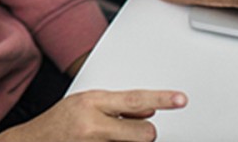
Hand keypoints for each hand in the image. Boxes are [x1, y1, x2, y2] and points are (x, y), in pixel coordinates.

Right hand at [0, 89, 185, 141]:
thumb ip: (116, 106)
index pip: (135, 100)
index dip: (161, 99)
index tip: (180, 99)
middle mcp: (94, 125)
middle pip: (145, 133)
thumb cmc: (57, 124)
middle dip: (143, 133)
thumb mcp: (84, 103)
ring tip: (108, 137)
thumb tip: (147, 112)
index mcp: (91, 103)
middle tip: (128, 131)